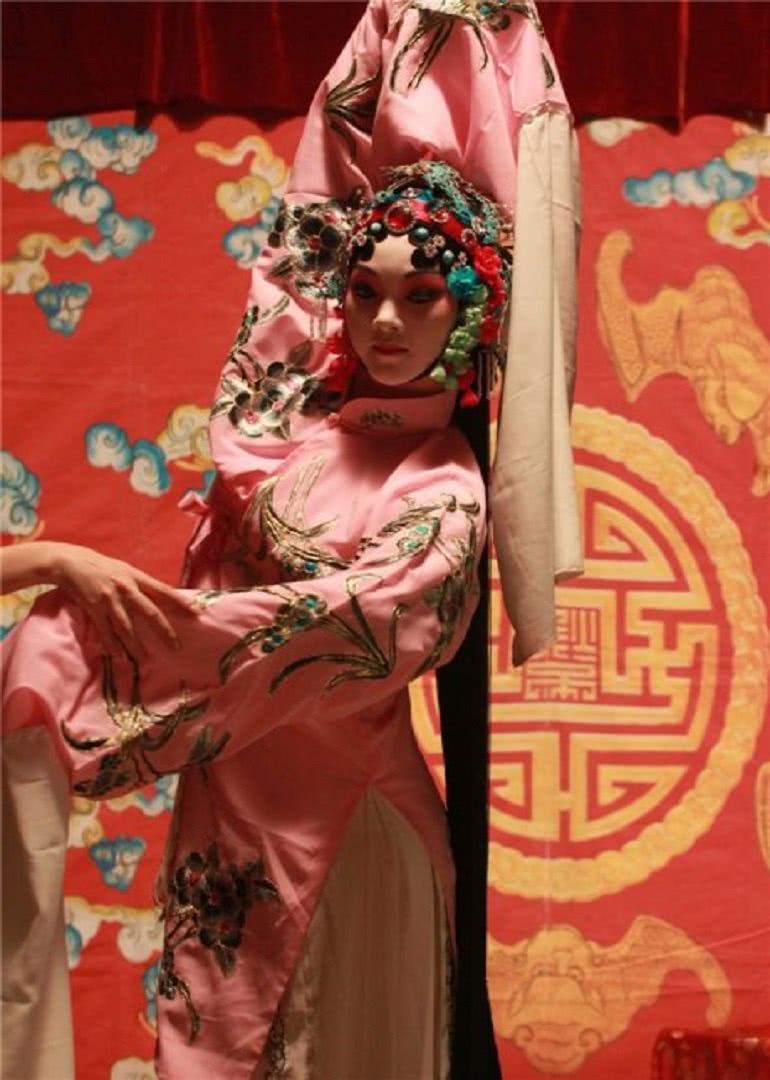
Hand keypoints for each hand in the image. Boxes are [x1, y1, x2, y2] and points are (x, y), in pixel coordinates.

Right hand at [42, 543, 193, 656]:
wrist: (72, 562)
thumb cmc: (103, 567)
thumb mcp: (125, 570)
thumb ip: (141, 584)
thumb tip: (162, 598)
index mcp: (137, 577)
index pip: (164, 590)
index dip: (181, 602)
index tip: (197, 612)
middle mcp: (126, 588)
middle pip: (150, 612)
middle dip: (164, 630)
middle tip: (176, 646)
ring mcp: (110, 599)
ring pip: (127, 627)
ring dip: (136, 645)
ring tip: (146, 660)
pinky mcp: (94, 608)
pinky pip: (106, 631)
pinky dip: (113, 646)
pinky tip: (120, 657)